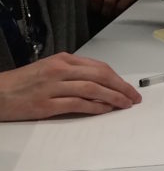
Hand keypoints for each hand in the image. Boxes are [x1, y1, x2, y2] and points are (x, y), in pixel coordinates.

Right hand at [0, 53, 140, 120]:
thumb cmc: (23, 82)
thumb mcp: (50, 68)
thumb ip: (73, 72)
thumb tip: (100, 82)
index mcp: (63, 59)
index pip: (99, 67)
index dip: (117, 78)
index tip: (129, 88)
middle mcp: (60, 70)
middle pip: (100, 76)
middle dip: (121, 87)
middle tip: (133, 98)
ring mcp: (53, 87)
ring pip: (92, 90)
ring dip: (112, 98)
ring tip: (124, 105)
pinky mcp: (46, 105)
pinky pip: (77, 105)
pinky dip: (94, 108)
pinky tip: (104, 111)